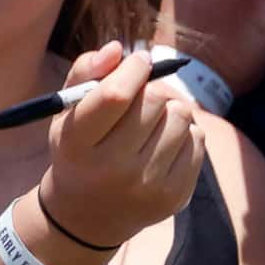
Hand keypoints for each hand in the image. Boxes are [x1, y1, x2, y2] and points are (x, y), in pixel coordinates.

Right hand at [33, 39, 205, 256]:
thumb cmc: (77, 153)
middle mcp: (111, 168)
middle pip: (154, 101)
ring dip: (171, 110)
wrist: (87, 216)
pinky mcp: (175, 196)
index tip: (140, 61)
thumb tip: (118, 49)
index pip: (115, 96)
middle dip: (152, 90)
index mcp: (77, 145)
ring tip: (154, 122)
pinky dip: (186, 132)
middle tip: (142, 98)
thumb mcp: (67, 116)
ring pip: (181, 118)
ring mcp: (146, 185)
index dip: (133, 69)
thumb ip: (85, 75)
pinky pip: (197, 141)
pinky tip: (166, 142)